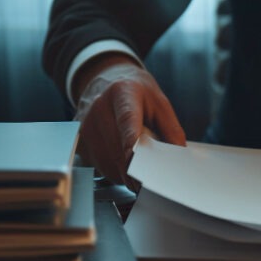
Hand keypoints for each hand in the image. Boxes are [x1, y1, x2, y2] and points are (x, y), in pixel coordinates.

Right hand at [73, 55, 185, 188]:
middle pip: (118, 148)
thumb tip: (180, 157)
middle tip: (155, 179)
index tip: (135, 156)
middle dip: (139, 168)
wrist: (108, 82)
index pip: (127, 119)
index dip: (131, 139)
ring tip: (141, 166)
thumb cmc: (137, 94)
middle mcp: (99, 108)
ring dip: (128, 173)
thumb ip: (172, 130)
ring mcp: (86, 126)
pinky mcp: (81, 143)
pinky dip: (117, 172)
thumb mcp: (160, 104)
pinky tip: (125, 163)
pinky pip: (101, 167)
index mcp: (122, 93)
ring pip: (109, 163)